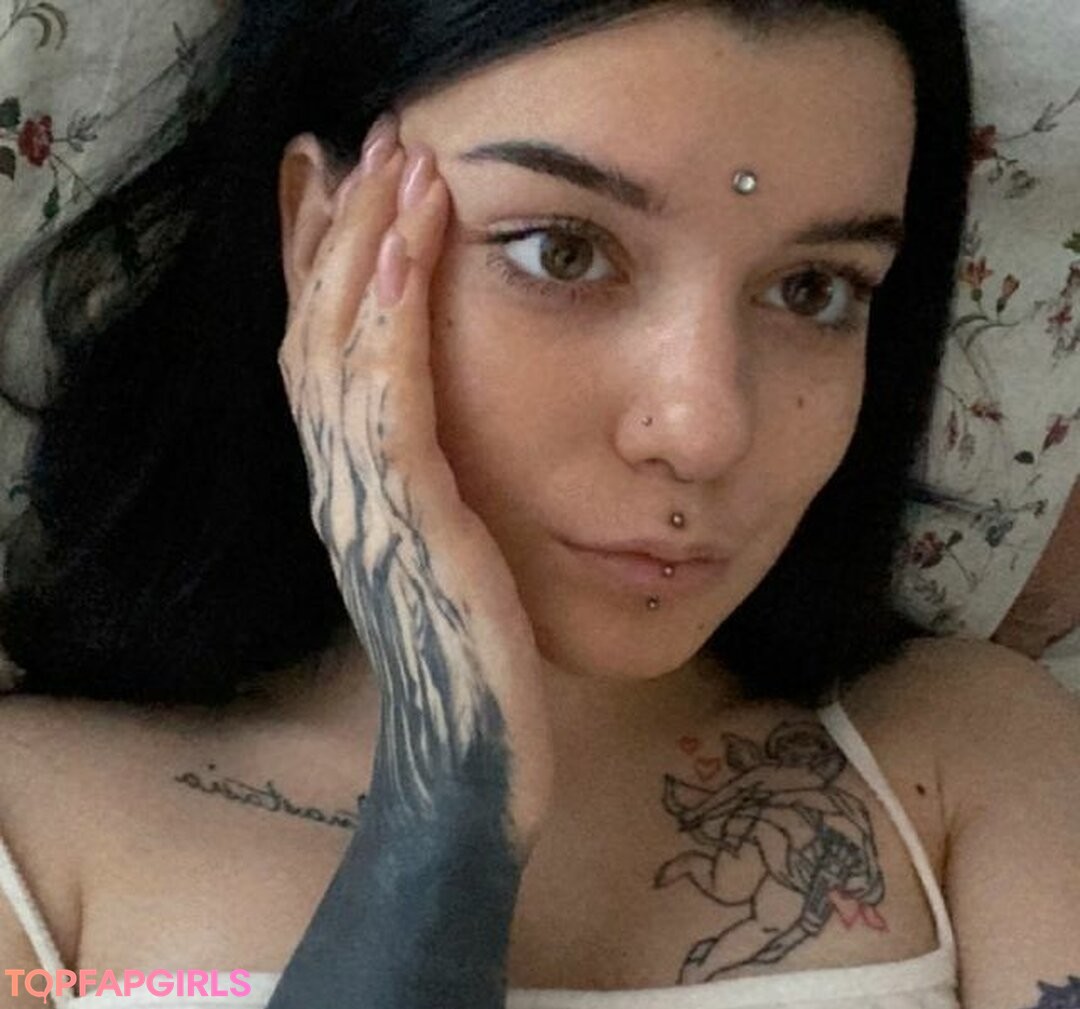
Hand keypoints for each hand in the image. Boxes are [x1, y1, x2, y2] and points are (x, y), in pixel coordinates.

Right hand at [278, 117, 552, 848]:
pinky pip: (390, 406)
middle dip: (342, 229)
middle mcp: (341, 484)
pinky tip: (407, 257)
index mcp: (354, 487)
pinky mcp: (411, 524)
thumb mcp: (451, 550)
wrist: (472, 759)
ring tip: (399, 165)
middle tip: (371, 142)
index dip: (326, 262)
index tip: (349, 182)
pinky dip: (392, 324)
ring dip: (368, 250)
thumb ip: (436, 484)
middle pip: (318, 330)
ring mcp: (366, 503)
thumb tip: (455, 426)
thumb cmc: (474, 657)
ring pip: (342, 351)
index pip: (323, 350)